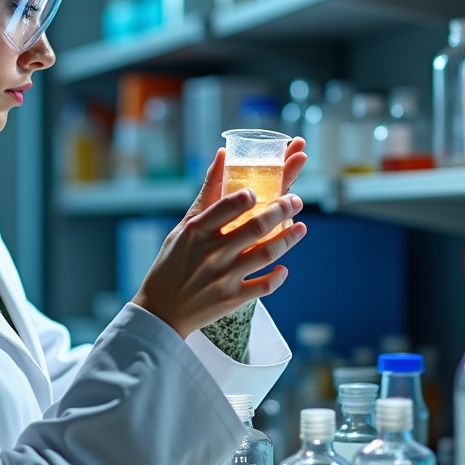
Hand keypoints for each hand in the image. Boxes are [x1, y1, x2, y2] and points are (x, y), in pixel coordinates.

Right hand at [132, 147, 307, 337]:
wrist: (162, 310)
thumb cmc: (173, 262)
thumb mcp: (184, 227)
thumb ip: (208, 193)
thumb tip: (224, 153)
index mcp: (196, 231)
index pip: (224, 208)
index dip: (245, 197)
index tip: (261, 189)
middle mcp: (211, 253)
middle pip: (254, 227)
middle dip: (280, 211)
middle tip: (296, 201)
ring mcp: (223, 277)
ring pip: (264, 254)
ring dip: (288, 239)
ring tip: (302, 227)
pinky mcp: (232, 299)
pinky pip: (263, 287)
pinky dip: (277, 277)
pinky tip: (285, 267)